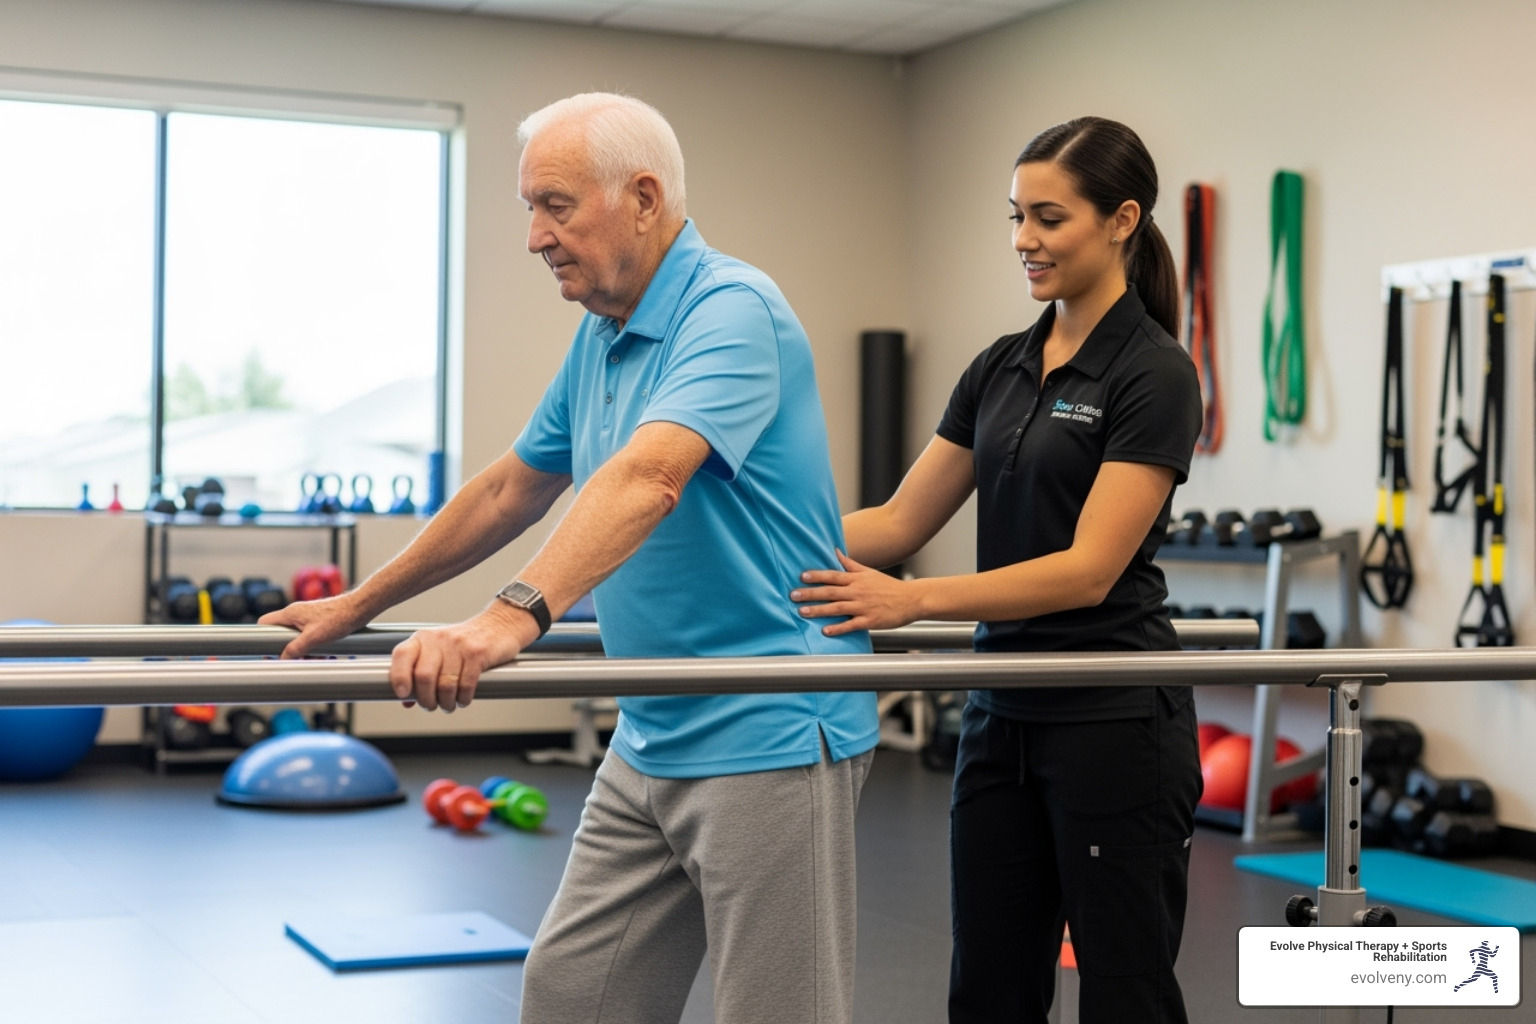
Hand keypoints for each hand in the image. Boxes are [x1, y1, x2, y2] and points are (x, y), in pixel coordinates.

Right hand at [259, 594, 369, 659]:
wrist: (359, 609)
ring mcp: (308, 617)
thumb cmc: (338, 618)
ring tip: (318, 658)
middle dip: (289, 650)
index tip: (269, 653)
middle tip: (298, 660)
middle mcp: (297, 614)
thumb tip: (282, 658)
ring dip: (305, 651)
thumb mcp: (313, 637)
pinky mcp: (318, 622)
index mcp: (291, 613)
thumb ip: (295, 648)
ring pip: (297, 638)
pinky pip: (310, 637)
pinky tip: (326, 654)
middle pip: (282, 635)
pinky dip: (315, 647)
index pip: (264, 623)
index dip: (261, 638)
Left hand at [387, 601, 539, 712]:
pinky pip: (466, 684)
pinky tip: (463, 699)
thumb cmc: (465, 642)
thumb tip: (408, 700)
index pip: (402, 655)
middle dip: (426, 699)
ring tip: (449, 704)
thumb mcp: (439, 651)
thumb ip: (421, 672)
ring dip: (446, 702)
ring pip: (445, 685)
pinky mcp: (478, 653)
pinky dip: (463, 698)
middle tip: (431, 705)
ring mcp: (459, 646)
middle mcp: (439, 639)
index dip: (399, 677)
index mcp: (423, 638)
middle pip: (423, 676)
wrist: (500, 624)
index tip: (403, 694)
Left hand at [791, 551, 923, 635]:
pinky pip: (851, 625)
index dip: (817, 576)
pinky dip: (838, 628)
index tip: (801, 577)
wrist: (912, 599)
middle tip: (793, 595)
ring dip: (819, 610)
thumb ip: (850, 564)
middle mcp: (858, 592)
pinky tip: (826, 631)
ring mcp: (864, 607)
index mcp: (857, 579)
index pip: (833, 576)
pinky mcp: (870, 620)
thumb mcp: (869, 572)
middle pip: (830, 591)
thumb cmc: (888, 586)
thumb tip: (834, 551)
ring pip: (837, 608)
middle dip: (811, 593)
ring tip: (802, 612)